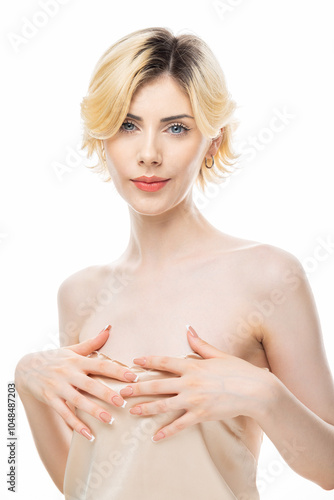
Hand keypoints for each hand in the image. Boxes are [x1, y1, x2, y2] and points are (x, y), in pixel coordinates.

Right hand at [15, 325, 138, 440]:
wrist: (26, 367)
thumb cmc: (56, 358)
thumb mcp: (72, 349)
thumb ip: (93, 343)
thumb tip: (109, 328)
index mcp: (77, 360)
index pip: (101, 364)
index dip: (117, 370)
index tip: (133, 377)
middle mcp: (68, 373)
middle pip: (90, 384)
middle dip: (106, 393)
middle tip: (123, 403)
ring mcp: (58, 387)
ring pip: (78, 401)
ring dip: (94, 411)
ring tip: (109, 420)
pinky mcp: (50, 399)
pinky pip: (64, 414)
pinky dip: (77, 425)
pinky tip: (90, 435)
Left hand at [119, 325, 272, 441]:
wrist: (255, 391)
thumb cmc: (238, 370)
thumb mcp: (218, 355)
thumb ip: (200, 344)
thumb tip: (188, 329)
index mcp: (193, 366)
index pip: (164, 362)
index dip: (147, 362)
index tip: (133, 362)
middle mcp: (189, 383)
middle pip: (157, 385)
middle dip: (138, 388)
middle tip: (122, 390)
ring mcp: (194, 401)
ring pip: (163, 406)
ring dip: (145, 408)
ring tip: (131, 410)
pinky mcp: (201, 415)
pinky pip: (180, 425)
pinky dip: (167, 432)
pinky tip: (155, 437)